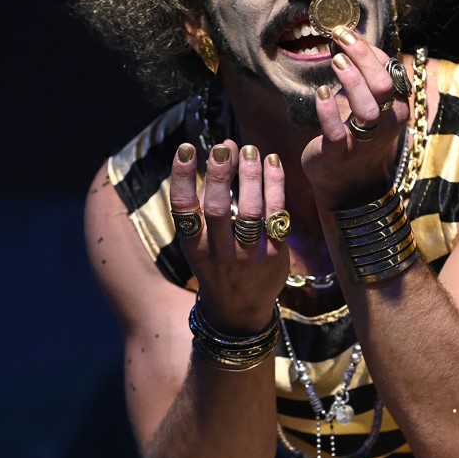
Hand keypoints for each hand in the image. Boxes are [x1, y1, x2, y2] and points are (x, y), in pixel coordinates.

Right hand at [169, 140, 288, 331]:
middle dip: (220, 174)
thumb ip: (207, 199)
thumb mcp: (201, 241)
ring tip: (250, 149)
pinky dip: (275, 186)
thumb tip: (223, 150)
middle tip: (224, 147)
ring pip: (251, 210)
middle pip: (218, 208)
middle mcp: (219, 252)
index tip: (186, 148)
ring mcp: (248, 255)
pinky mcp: (274, 254)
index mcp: (194, 246)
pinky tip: (273, 163)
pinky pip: (276, 214)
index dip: (182, 177)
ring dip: (251, 176)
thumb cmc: (217, 264)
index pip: (184, 208)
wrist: (240, 310)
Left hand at [302, 25, 411, 207]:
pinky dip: (328, 111)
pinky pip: (337, 131)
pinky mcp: (340, 153)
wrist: (347, 183)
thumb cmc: (357, 135)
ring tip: (334, 59)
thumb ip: (362, 75)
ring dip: (351, 80)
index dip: (368, 48)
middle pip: (383, 84)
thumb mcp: (368, 104)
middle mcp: (387, 123)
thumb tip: (346, 37)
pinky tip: (321, 92)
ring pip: (368, 108)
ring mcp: (364, 140)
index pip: (389, 70)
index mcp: (396, 107)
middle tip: (340, 38)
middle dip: (362, 57)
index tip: (345, 31)